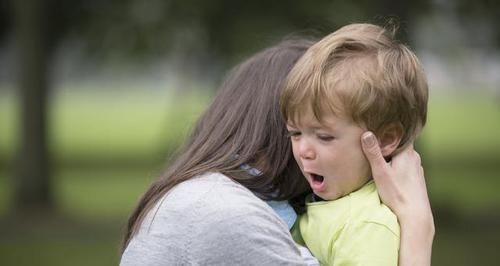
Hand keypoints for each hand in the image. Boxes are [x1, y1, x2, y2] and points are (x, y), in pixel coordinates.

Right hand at [361, 131, 433, 265]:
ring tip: (380, 158)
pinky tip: (390, 173)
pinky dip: (397, 166)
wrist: (414, 215)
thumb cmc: (397, 194)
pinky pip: (405, 167)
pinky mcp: (417, 179)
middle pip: (399, 145)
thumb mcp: (380, 172)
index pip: (399, 134)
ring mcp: (417, 169)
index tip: (378, 128)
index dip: (388, 131)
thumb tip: (367, 133)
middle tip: (374, 143)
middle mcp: (415, 158)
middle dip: (388, 144)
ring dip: (392, 156)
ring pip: (402, 157)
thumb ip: (373, 152)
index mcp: (407, 152)